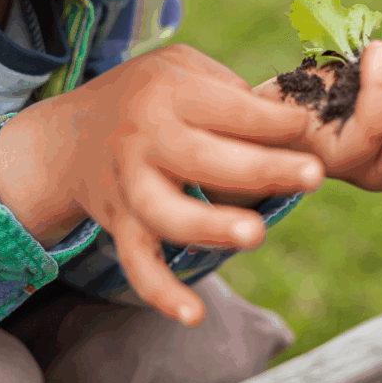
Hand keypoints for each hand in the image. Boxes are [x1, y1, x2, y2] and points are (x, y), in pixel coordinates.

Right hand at [0, 44, 324, 326]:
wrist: (68, 137)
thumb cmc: (145, 96)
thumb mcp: (180, 68)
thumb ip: (228, 89)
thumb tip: (289, 126)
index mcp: (169, 93)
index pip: (227, 106)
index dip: (271, 118)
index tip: (306, 127)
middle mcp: (145, 139)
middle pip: (202, 157)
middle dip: (260, 168)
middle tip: (313, 175)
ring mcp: (130, 184)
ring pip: (166, 212)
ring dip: (210, 226)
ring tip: (255, 234)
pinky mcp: (120, 223)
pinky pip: (137, 262)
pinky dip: (160, 290)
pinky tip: (193, 314)